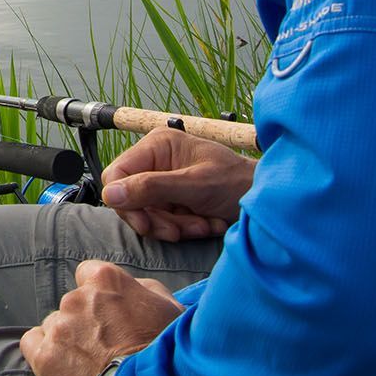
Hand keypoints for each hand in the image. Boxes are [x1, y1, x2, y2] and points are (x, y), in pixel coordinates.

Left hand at [20, 260, 185, 375]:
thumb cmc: (169, 353)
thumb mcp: (170, 309)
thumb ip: (144, 290)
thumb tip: (133, 288)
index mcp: (104, 280)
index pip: (88, 274)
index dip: (99, 296)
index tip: (110, 315)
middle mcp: (77, 298)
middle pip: (72, 304)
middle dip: (85, 322)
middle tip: (106, 348)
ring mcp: (59, 328)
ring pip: (54, 326)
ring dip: (67, 340)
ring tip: (90, 366)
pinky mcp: (45, 358)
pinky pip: (32, 344)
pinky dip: (44, 353)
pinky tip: (64, 369)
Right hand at [101, 127, 254, 241]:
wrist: (265, 200)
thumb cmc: (237, 183)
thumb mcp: (195, 185)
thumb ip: (152, 188)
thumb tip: (110, 194)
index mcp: (157, 145)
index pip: (117, 175)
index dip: (126, 202)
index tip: (146, 224)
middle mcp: (156, 161)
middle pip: (130, 198)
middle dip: (157, 219)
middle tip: (181, 230)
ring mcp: (163, 181)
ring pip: (146, 214)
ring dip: (174, 226)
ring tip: (202, 225)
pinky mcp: (172, 200)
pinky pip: (162, 221)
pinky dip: (182, 228)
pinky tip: (205, 225)